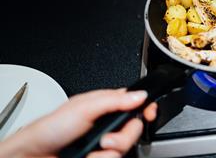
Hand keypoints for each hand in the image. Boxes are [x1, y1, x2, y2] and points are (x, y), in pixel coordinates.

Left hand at [1, 89, 157, 157]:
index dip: (146, 107)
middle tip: (107, 138)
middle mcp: (108, 123)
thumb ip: (114, 100)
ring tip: (95, 147)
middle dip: (124, 136)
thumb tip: (140, 95)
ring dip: (110, 150)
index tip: (150, 112)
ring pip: (126, 147)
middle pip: (135, 127)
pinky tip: (89, 156)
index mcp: (106, 104)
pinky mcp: (101, 157)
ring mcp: (105, 143)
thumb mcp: (85, 107)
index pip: (136, 103)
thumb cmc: (52, 128)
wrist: (35, 156)